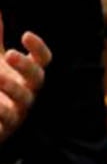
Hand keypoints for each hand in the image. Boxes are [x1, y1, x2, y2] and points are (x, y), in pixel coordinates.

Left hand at [0, 11, 51, 145]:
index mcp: (28, 75)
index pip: (43, 60)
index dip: (38, 48)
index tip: (25, 35)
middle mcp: (28, 92)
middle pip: (37, 78)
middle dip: (25, 66)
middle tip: (9, 53)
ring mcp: (19, 111)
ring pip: (24, 100)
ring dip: (11, 87)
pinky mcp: (6, 129)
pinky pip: (5, 121)